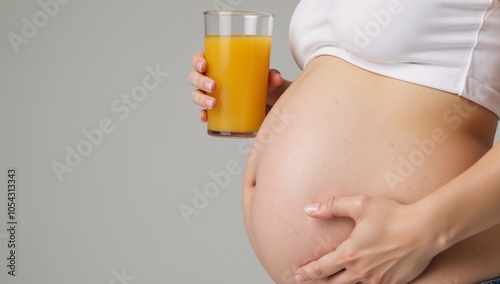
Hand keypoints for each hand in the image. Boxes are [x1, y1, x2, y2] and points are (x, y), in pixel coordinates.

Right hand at [188, 51, 290, 121]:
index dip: (197, 60)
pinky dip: (203, 115)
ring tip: (214, 103)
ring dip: (201, 99)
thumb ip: (271, 76)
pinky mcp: (218, 112)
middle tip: (214, 86)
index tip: (204, 65)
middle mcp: (214, 79)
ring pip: (197, 95)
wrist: (273, 107)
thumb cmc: (267, 87)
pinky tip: (205, 117)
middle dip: (200, 81)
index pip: (201, 59)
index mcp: (221, 65)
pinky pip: (204, 113)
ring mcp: (214, 96)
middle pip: (196, 77)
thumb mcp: (269, 79)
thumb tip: (275, 78)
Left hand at [294, 195, 438, 283]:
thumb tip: (310, 209)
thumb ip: (332, 206)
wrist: (426, 230)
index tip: (298, 273)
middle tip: (308, 279)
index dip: (307, 272)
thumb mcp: (360, 205)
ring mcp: (377, 280)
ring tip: (333, 280)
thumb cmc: (393, 215)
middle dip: (319, 282)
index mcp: (349, 254)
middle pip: (333, 283)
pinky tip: (359, 280)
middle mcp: (360, 272)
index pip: (321, 268)